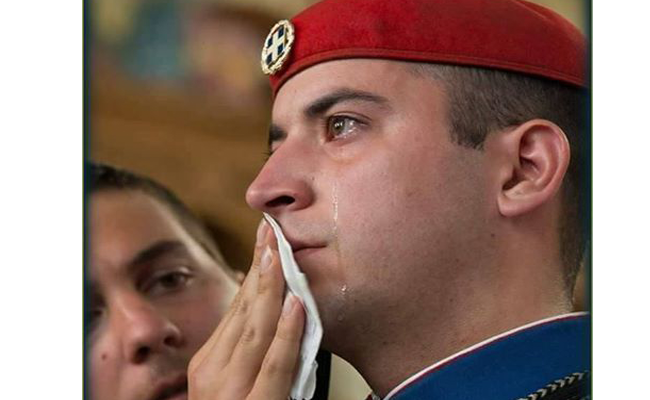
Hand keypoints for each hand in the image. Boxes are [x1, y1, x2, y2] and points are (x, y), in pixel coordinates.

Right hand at [188, 220, 305, 399]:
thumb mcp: (233, 377)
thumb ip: (246, 344)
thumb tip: (262, 301)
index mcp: (210, 363)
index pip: (236, 307)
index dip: (254, 272)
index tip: (266, 242)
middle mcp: (214, 372)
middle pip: (244, 311)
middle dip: (262, 269)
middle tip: (274, 235)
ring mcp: (231, 391)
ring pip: (257, 330)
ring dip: (272, 289)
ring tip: (282, 256)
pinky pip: (275, 364)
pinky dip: (287, 333)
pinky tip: (296, 306)